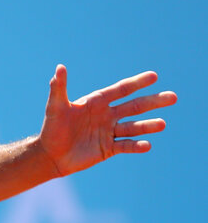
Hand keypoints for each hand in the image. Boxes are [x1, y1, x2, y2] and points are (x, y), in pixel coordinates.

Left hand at [38, 64, 176, 176]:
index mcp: (98, 102)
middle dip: (153, 101)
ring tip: (162, 124)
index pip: (121, 90)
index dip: (137, 83)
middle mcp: (107, 115)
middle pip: (134, 107)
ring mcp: (110, 131)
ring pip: (133, 127)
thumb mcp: (55, 107)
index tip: (154, 76)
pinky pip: (126, 145)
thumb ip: (59, 88)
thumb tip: (59, 67)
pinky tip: (147, 145)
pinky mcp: (109, 148)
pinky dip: (136, 146)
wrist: (50, 155)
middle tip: (173, 97)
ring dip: (148, 126)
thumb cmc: (51, 128)